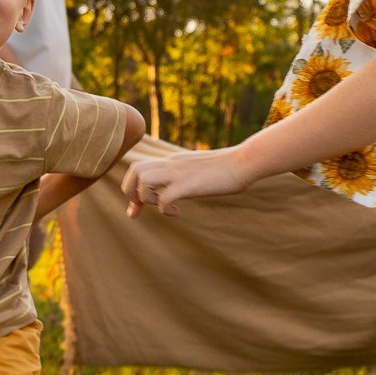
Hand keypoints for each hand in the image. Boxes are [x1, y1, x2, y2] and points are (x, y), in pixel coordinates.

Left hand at [123, 148, 254, 216]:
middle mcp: (171, 164)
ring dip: (146, 199)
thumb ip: (188, 174)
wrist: (245, 161)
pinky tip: (177, 213)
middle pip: (133, 170)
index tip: (136, 208)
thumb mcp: (200, 169)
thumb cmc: (229, 168)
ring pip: (143, 180)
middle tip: (141, 209)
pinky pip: (163, 198)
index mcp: (173, 161)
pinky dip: (164, 210)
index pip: (139, 167)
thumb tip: (185, 185)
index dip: (132, 188)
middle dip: (130, 193)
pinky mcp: (188, 184)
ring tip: (161, 207)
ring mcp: (179, 173)